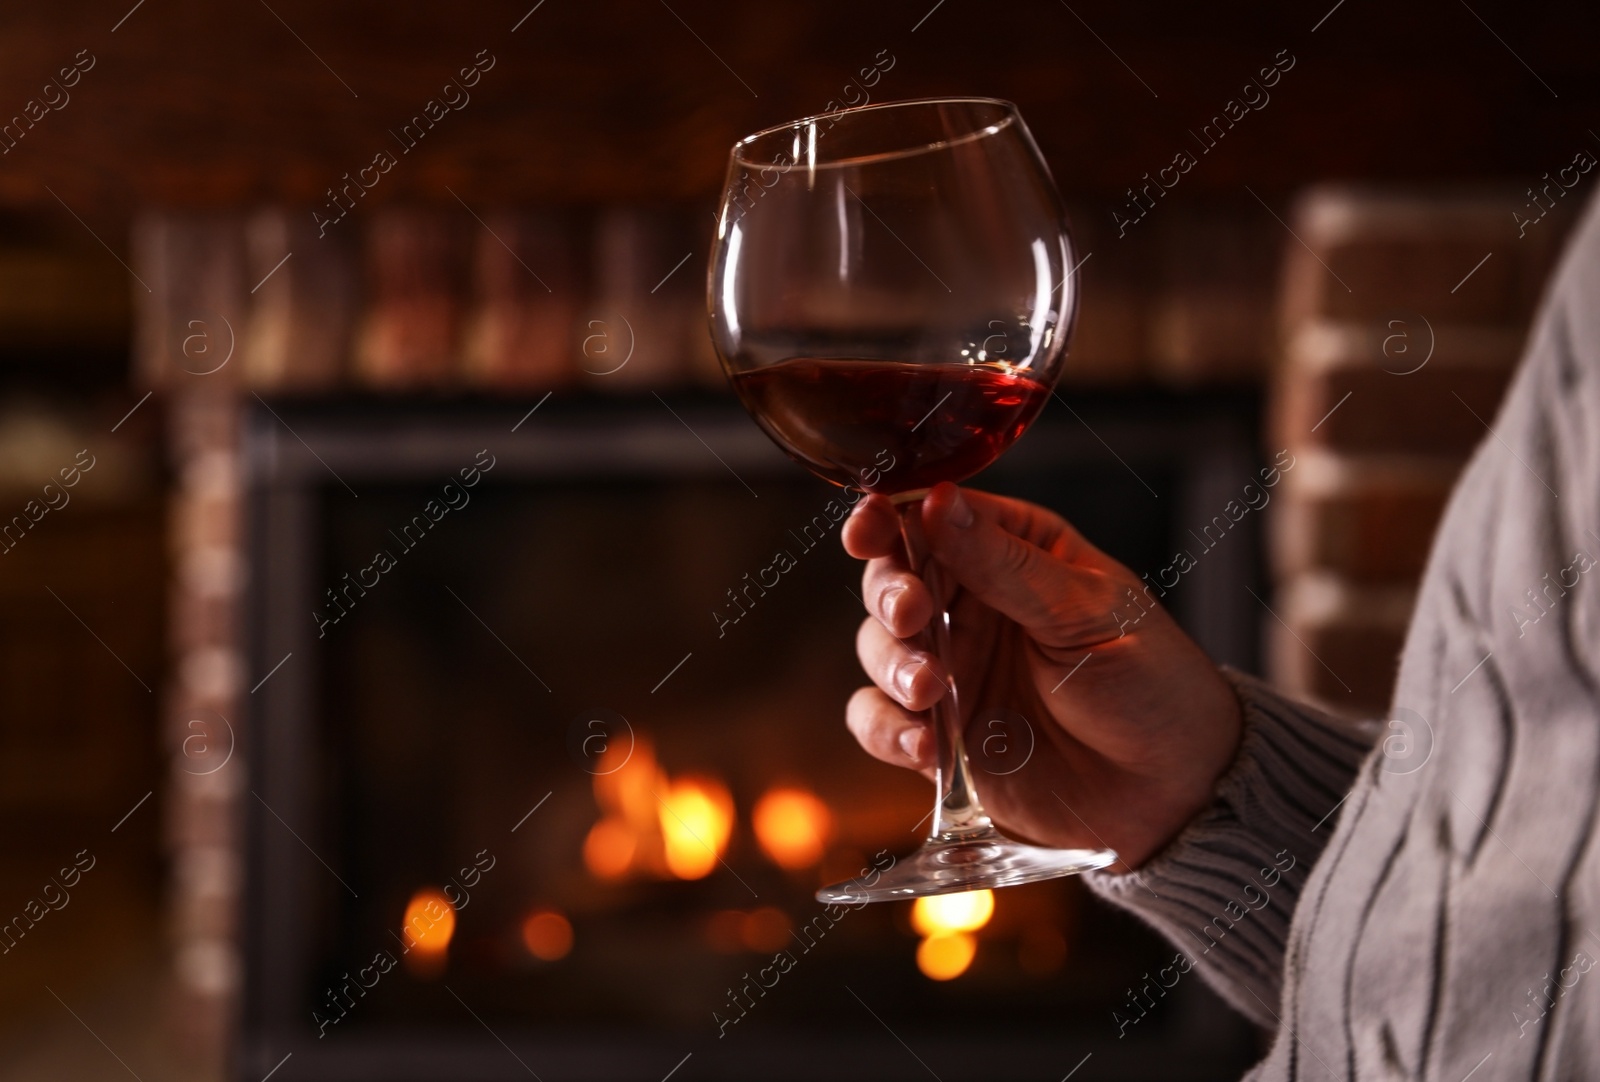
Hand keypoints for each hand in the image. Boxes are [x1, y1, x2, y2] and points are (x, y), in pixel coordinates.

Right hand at [844, 482, 1242, 869]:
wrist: (1174, 795)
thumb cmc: (1154, 686)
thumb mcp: (1087, 612)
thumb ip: (1004, 564)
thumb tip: (936, 502)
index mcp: (1017, 553)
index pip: (935, 518)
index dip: (890, 519)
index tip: (868, 530)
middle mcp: (976, 605)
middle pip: (892, 577)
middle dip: (890, 595)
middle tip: (913, 616)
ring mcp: (954, 670)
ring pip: (877, 648)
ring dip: (891, 664)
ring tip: (931, 690)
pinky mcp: (941, 733)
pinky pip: (881, 722)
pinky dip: (888, 730)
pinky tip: (925, 747)